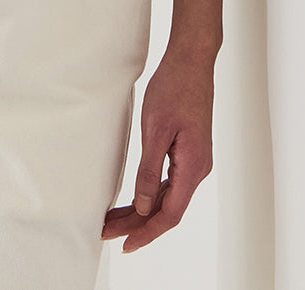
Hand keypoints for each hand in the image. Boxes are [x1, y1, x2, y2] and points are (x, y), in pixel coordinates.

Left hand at [101, 47, 214, 253]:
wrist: (191, 60)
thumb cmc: (175, 88)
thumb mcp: (156, 129)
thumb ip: (149, 170)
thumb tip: (143, 206)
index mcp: (193, 167)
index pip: (170, 214)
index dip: (147, 233)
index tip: (125, 244)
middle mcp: (198, 169)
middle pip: (167, 209)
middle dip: (137, 224)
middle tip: (107, 231)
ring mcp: (194, 161)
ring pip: (167, 197)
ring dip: (142, 210)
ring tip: (113, 219)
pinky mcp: (188, 151)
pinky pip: (169, 182)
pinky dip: (150, 193)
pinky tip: (134, 199)